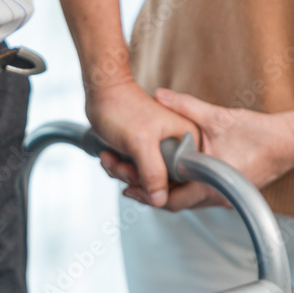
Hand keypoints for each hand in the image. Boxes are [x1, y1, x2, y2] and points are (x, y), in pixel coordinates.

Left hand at [86, 79, 201, 206]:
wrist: (102, 92)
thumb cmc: (122, 108)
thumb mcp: (140, 142)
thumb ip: (153, 172)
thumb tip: (160, 200)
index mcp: (190, 140)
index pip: (187, 183)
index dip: (161, 192)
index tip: (137, 188)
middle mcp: (181, 146)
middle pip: (166, 185)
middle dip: (137, 181)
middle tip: (120, 167)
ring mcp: (165, 150)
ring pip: (148, 181)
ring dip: (125, 175)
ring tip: (111, 159)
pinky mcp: (148, 152)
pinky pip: (138, 173)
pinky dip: (121, 170)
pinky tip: (110, 158)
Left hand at [102, 89, 293, 209]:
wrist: (291, 142)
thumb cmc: (260, 133)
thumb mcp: (218, 117)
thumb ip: (186, 106)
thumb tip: (158, 94)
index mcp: (210, 184)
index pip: (169, 200)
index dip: (146, 192)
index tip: (127, 184)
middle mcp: (214, 197)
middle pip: (172, 203)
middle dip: (148, 192)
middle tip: (125, 180)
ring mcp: (221, 197)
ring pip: (183, 200)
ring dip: (162, 190)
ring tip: (138, 177)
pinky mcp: (225, 192)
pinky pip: (195, 195)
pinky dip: (177, 187)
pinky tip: (164, 174)